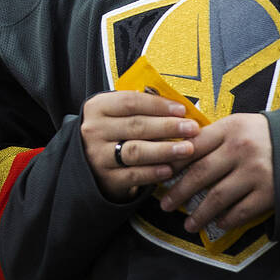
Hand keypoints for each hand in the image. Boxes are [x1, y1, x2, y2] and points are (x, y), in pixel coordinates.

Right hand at [80, 90, 199, 202]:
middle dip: (168, 126)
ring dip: (165, 149)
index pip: (130, 101)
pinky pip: (133, 175)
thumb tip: (178, 109)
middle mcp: (95, 130)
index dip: (158, 105)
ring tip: (187, 149)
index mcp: (98, 108)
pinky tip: (170, 169)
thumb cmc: (111, 133)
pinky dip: (153, 172)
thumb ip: (139, 109)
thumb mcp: (115, 115)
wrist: (87, 163)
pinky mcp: (106, 178)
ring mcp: (98, 155)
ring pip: (136, 151)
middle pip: (136, 125)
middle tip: (192, 128)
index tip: (181, 109)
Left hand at [158, 113, 273, 233]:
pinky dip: (226, 220)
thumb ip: (211, 136)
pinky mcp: (271, 192)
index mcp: (230, 128)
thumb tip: (176, 151)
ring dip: (199, 213)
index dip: (173, 163)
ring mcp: (256, 172)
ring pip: (218, 197)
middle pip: (200, 174)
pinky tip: (217, 224)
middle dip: (179, 192)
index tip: (159, 175)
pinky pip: (242, 211)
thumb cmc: (263, 134)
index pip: (193, 146)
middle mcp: (241, 149)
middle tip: (165, 204)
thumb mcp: (238, 124)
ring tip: (187, 223)